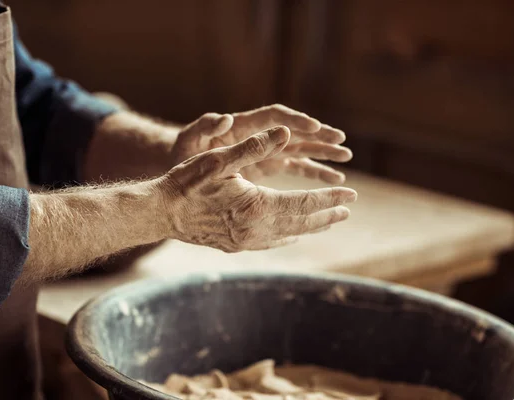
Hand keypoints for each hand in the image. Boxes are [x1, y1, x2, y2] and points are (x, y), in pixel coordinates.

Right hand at [160, 126, 356, 252]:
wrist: (162, 213)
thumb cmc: (188, 183)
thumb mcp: (220, 159)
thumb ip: (255, 147)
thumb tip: (285, 132)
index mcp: (258, 206)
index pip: (305, 202)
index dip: (330, 197)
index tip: (351, 193)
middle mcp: (257, 228)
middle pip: (302, 222)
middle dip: (327, 214)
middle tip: (348, 208)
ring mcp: (247, 241)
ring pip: (289, 234)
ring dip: (311, 226)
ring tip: (329, 220)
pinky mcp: (237, 246)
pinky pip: (272, 242)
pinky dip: (288, 235)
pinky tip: (294, 235)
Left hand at [171, 104, 351, 184]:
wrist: (183, 166)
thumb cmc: (184, 151)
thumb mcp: (189, 139)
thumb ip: (204, 127)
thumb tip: (224, 118)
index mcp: (244, 125)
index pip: (274, 117)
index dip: (295, 121)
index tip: (314, 127)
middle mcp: (260, 135)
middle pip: (294, 131)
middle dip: (318, 135)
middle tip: (341, 139)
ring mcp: (267, 150)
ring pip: (301, 148)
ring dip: (322, 152)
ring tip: (345, 158)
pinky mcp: (269, 164)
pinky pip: (297, 167)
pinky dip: (314, 172)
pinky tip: (333, 178)